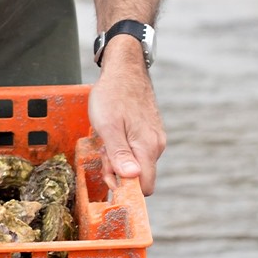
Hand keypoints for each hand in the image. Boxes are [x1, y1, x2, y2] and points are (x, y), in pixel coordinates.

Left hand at [87, 40, 165, 194]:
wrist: (124, 69)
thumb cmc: (113, 95)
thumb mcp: (108, 126)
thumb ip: (120, 154)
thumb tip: (132, 179)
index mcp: (147, 147)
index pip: (145, 186)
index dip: (126, 188)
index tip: (108, 178)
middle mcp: (156, 145)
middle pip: (138, 175)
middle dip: (117, 171)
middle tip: (101, 153)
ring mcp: (154, 137)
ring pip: (135, 162)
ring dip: (117, 157)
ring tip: (105, 138)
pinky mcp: (149, 131)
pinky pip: (136, 149)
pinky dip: (122, 147)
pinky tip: (112, 133)